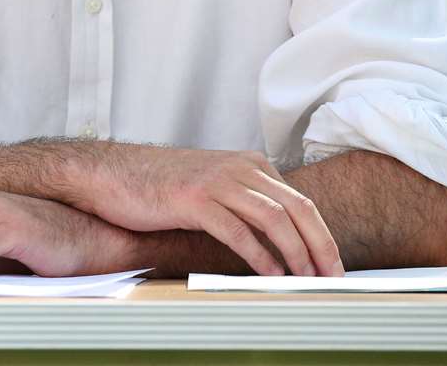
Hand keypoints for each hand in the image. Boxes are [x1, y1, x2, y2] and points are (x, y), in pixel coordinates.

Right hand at [69, 146, 342, 276]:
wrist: (113, 176)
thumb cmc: (161, 189)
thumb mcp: (213, 189)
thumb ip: (245, 204)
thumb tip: (280, 243)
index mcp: (249, 164)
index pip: (301, 201)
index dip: (322, 235)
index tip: (332, 266)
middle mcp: (239, 168)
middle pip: (297, 207)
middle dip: (321, 246)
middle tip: (333, 278)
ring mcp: (217, 181)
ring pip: (273, 217)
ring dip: (296, 253)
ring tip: (306, 280)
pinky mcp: (194, 199)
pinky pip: (237, 230)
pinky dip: (259, 255)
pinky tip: (269, 275)